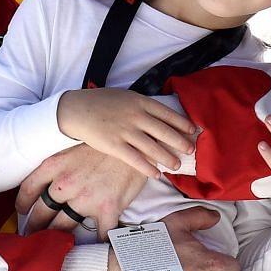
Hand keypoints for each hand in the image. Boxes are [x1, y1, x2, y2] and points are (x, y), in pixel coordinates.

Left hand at [16, 143, 148, 240]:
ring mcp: (86, 198)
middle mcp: (66, 183)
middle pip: (42, 213)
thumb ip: (59, 164)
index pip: (28, 189)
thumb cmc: (106, 143)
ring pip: (63, 227)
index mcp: (55, 165)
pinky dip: (97, 244)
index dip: (22, 204)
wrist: (138, 140)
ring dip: (58, 238)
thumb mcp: (75, 146)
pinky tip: (94, 249)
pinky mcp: (107, 208)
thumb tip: (48, 182)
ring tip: (55, 246)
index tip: (21, 212)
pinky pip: (99, 234)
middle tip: (32, 236)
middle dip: (35, 228)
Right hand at [57, 88, 197, 179]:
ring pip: (153, 147)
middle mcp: (136, 116)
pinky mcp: (115, 146)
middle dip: (180, 142)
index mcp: (140, 102)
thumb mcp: (125, 96)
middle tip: (190, 150)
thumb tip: (159, 115)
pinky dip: (148, 168)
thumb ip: (141, 105)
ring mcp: (126, 131)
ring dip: (167, 158)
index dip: (182, 123)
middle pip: (164, 132)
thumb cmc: (101, 102)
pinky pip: (136, 160)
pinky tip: (157, 174)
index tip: (192, 130)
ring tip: (177, 165)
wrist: (77, 110)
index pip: (167, 113)